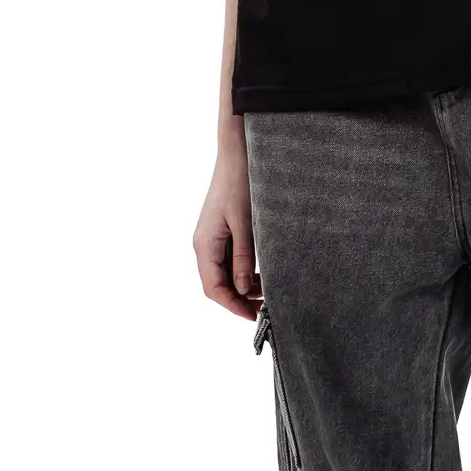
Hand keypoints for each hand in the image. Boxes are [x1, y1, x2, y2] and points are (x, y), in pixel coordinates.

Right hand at [194, 124, 260, 319]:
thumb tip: (244, 290)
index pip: (213, 288)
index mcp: (204, 245)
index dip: (232, 306)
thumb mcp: (246, 225)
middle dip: (238, 299)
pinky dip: (243, 271)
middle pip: (217, 284)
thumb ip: (243, 259)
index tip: (253, 317)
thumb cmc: (239, 184)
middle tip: (264, 309)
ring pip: (223, 273)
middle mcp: (203, 244)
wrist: (236, 153)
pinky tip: (261, 274)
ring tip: (267, 293)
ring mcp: (211, 238)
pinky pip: (228, 260)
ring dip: (242, 286)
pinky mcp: (221, 231)